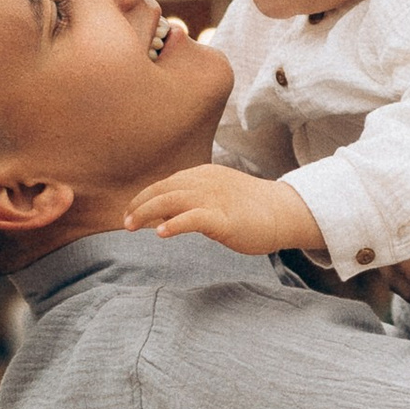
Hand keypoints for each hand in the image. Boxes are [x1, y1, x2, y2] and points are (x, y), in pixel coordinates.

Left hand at [122, 164, 324, 255]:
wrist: (284, 213)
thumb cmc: (250, 210)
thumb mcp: (217, 199)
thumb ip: (191, 204)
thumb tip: (162, 217)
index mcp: (203, 174)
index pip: (165, 183)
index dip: (144, 198)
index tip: (130, 213)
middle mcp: (206, 181)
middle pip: (163, 189)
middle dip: (140, 204)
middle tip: (126, 222)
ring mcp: (215, 197)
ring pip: (172, 200)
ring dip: (147, 212)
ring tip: (132, 226)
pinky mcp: (224, 217)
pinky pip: (193, 218)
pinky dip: (175, 224)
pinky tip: (161, 233)